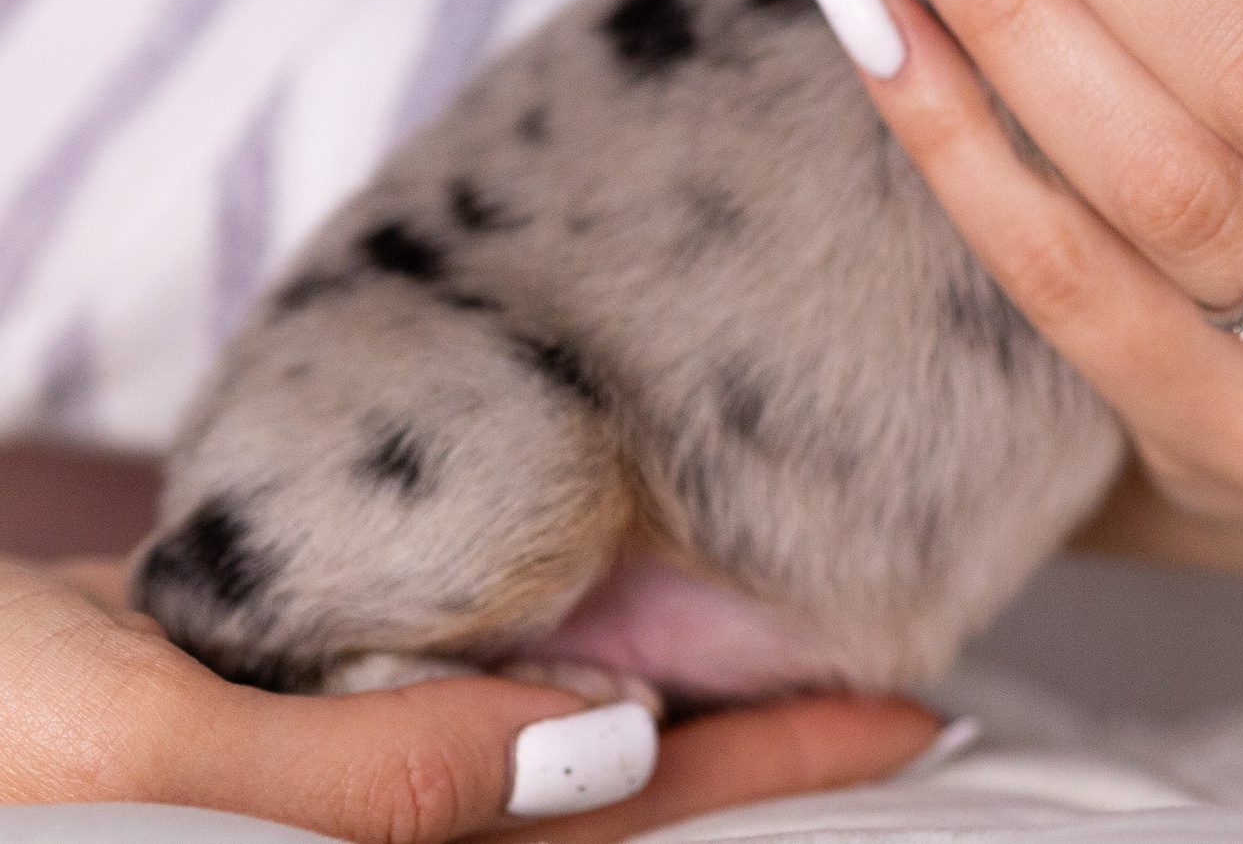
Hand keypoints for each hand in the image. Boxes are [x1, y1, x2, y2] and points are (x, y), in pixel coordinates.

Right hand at [1, 555, 938, 841]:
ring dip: (649, 701)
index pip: (604, 841)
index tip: (923, 715)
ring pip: (516, 758)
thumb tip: (598, 763)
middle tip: (906, 670)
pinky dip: (520, 667)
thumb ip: (373, 785)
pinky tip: (591, 613)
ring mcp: (290, 792)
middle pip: (586, 807)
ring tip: (791, 630)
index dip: (767, 776)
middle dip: (739, 748)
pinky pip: (417, 710)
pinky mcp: (242, 729)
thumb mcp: (127, 753)